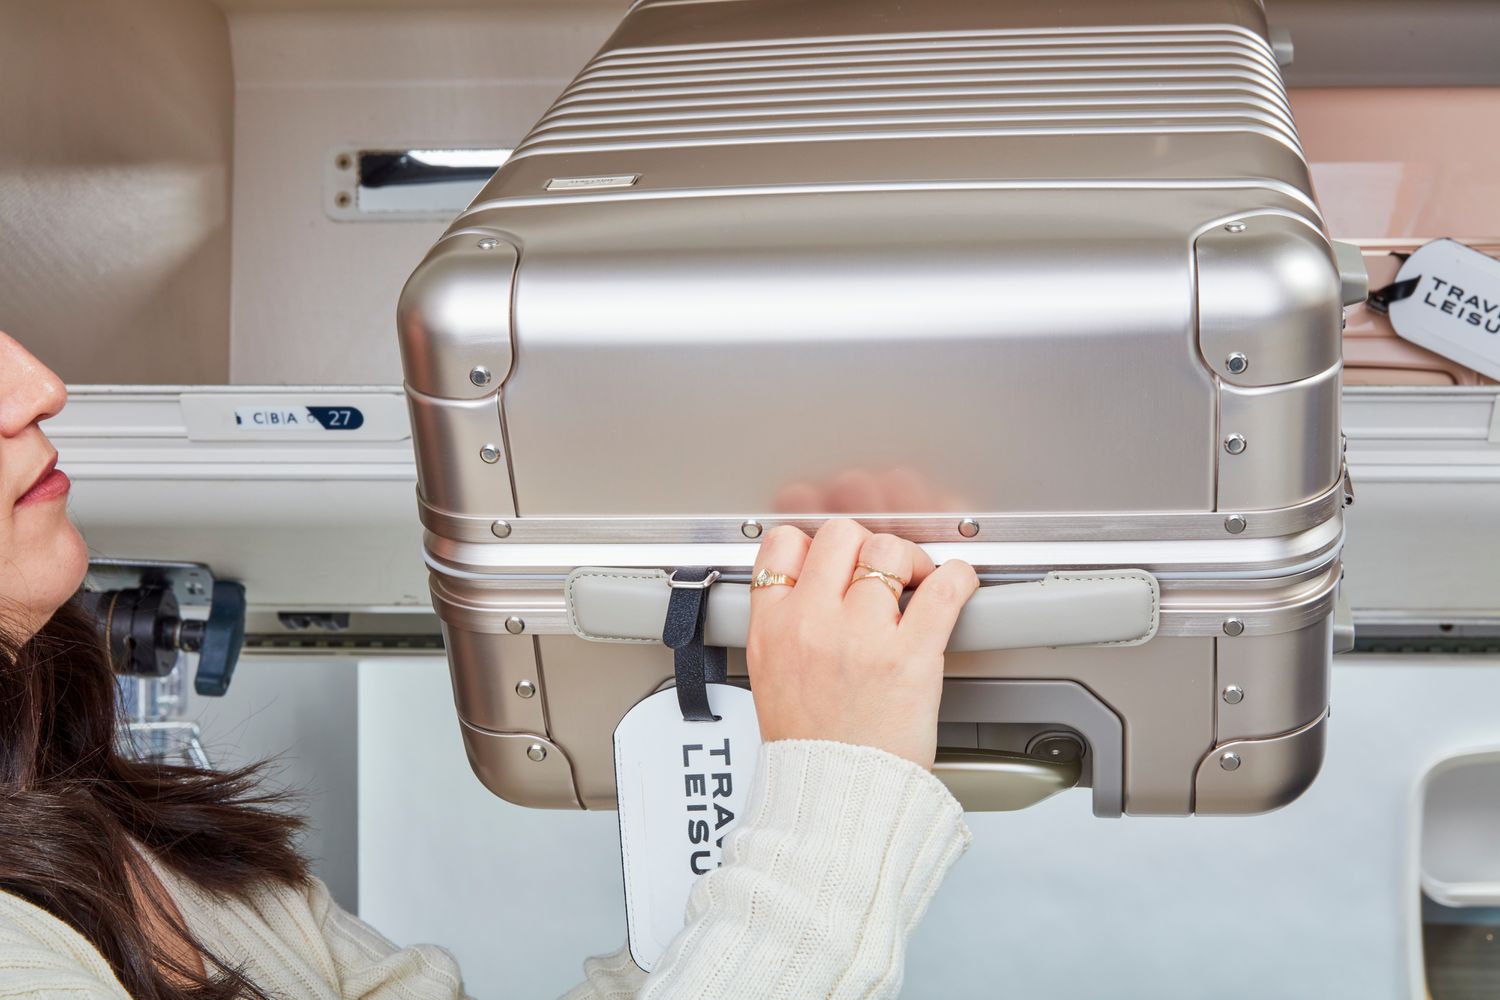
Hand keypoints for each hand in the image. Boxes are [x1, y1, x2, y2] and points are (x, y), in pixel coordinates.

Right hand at [745, 519, 978, 768]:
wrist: (834, 801)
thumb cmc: (811, 748)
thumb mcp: (770, 677)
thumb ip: (785, 626)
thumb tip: (809, 591)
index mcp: (773, 628)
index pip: (785, 545)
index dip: (814, 544)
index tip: (833, 560)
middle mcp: (812, 624)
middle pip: (841, 536)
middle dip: (866, 546)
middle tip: (880, 571)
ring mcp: (861, 638)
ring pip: (888, 552)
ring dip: (910, 560)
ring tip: (917, 583)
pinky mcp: (910, 657)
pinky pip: (942, 590)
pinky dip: (957, 578)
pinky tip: (956, 583)